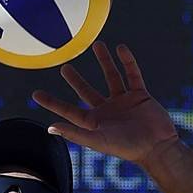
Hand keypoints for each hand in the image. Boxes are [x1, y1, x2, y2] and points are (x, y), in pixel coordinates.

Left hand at [32, 42, 178, 165]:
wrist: (157, 147)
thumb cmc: (127, 147)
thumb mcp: (98, 140)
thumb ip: (74, 133)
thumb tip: (50, 127)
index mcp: (94, 122)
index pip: (68, 110)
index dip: (52, 102)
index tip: (35, 94)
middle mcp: (107, 110)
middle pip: (87, 91)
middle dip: (76, 80)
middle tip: (65, 67)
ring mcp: (124, 102)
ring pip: (111, 77)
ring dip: (105, 61)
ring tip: (97, 45)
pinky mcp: (140, 95)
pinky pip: (133, 74)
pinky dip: (127, 61)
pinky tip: (120, 48)